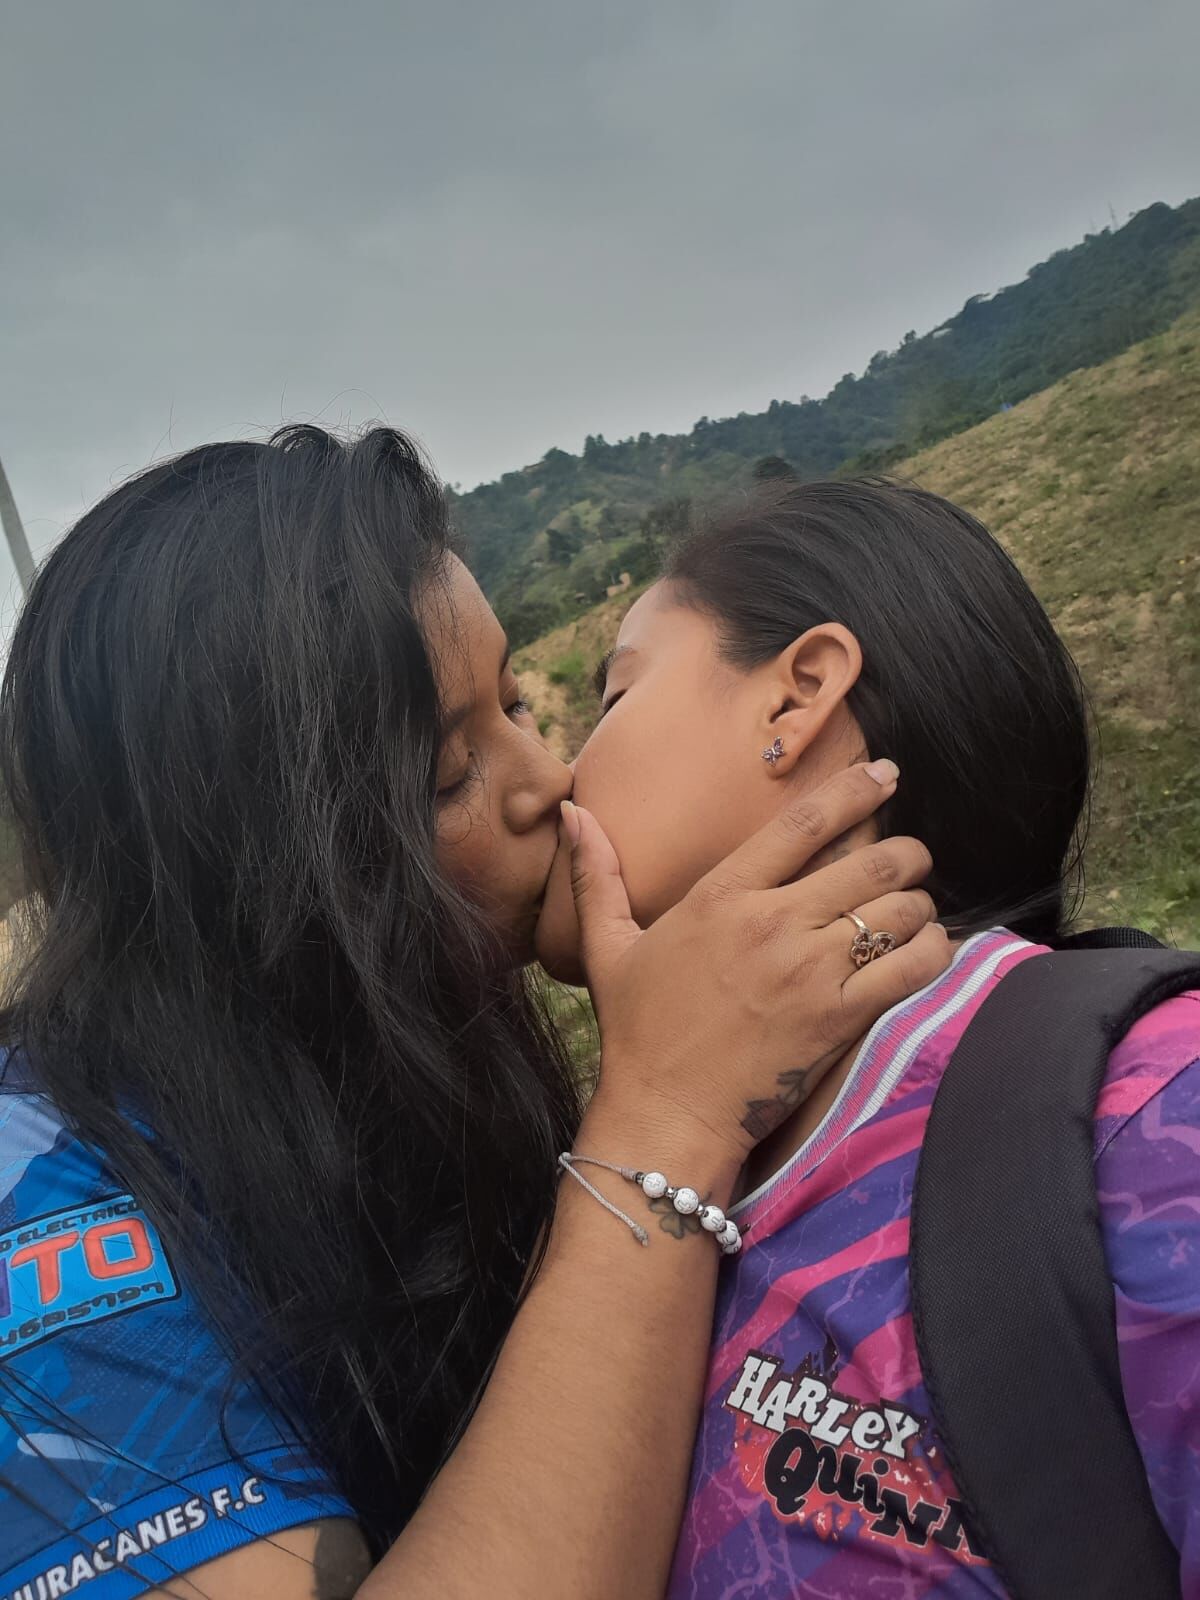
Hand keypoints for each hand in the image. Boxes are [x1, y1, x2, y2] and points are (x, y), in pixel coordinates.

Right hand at [563, 761, 948, 1168]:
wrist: (666, 1113)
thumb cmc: (637, 1031)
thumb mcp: (607, 947)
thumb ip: (597, 874)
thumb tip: (571, 811)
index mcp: (722, 896)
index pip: (803, 824)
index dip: (855, 790)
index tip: (886, 775)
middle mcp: (772, 924)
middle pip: (871, 860)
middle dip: (908, 852)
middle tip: (914, 857)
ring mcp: (810, 972)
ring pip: (900, 910)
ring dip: (919, 904)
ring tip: (916, 909)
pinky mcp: (839, 1019)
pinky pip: (911, 968)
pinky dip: (932, 952)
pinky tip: (928, 950)